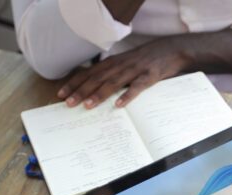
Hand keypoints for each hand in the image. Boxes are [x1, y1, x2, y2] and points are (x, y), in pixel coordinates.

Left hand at [57, 36, 189, 108]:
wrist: (170, 50)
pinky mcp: (149, 77)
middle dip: (81, 91)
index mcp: (113, 63)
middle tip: (68, 103)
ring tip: (88, 105)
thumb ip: (111, 73)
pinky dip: (128, 95)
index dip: (74, 83)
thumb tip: (94, 87)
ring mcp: (135, 70)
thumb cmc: (145, 60)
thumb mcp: (125, 64)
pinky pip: (137, 87)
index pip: (89, 73)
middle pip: (97, 79)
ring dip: (99, 94)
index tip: (61, 94)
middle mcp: (120, 65)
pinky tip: (119, 105)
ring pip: (113, 83)